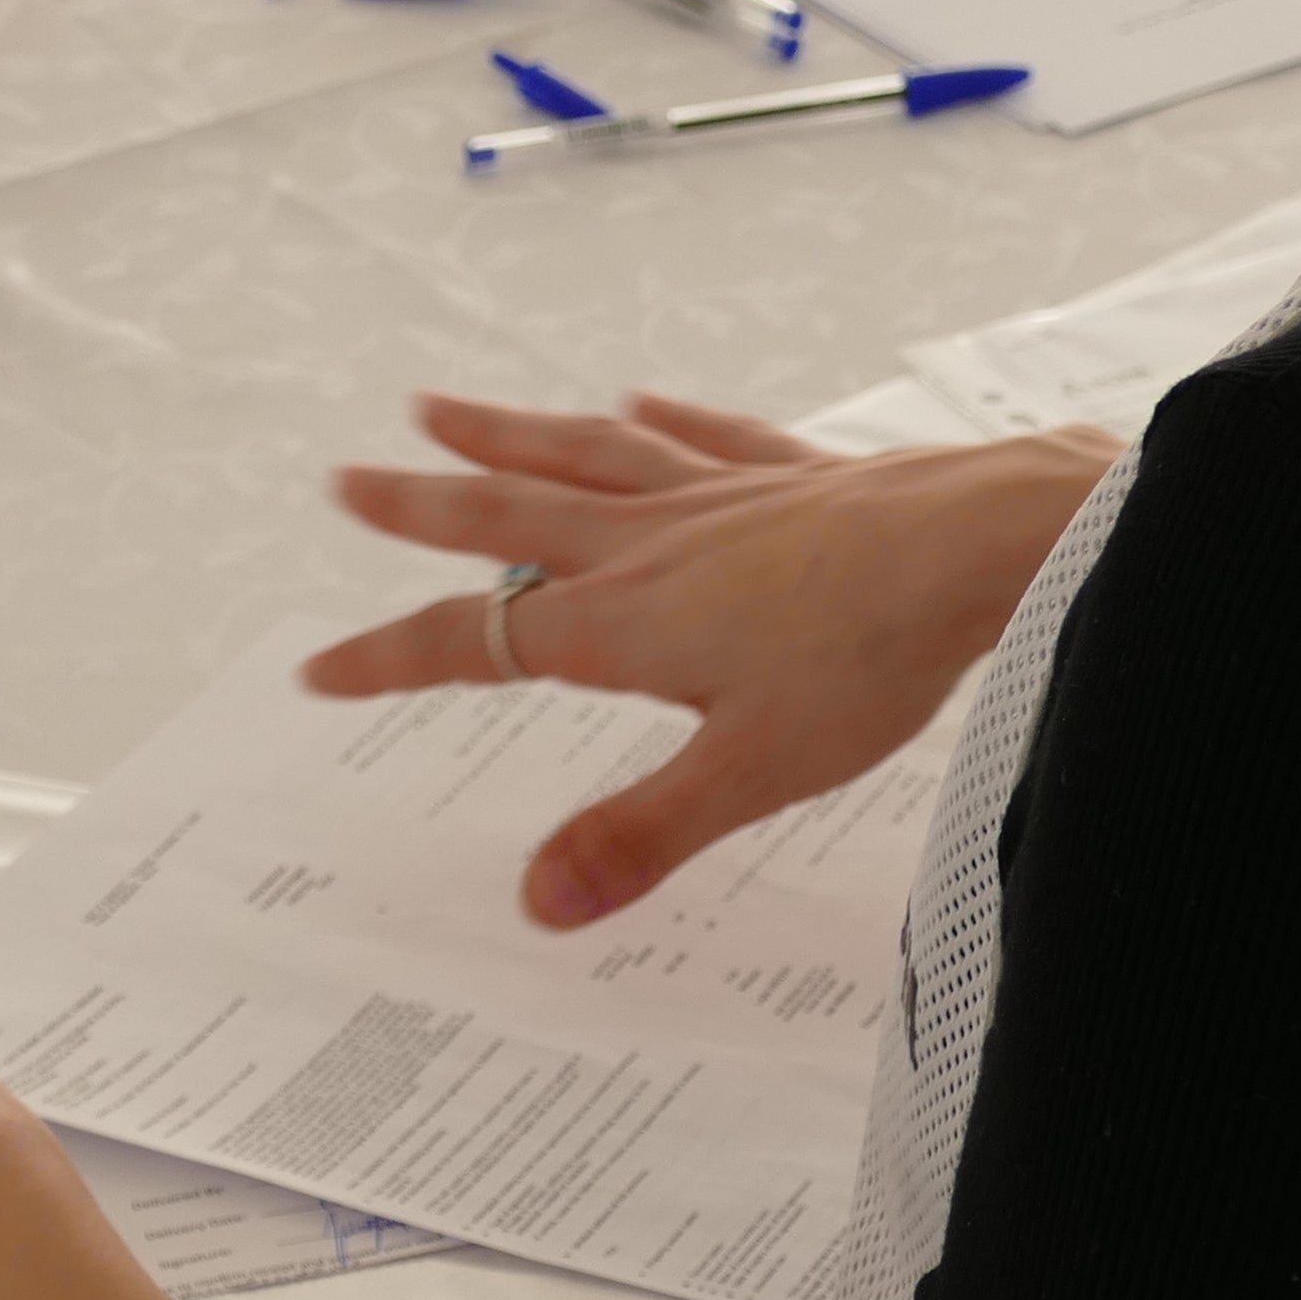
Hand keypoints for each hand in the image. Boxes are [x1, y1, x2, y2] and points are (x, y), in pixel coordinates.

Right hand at [304, 391, 1123, 924]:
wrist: (982, 542)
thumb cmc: (872, 657)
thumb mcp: (750, 772)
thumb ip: (641, 833)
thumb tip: (538, 903)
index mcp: (623, 620)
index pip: (478, 640)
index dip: (391, 658)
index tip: (318, 667)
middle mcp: (653, 541)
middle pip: (508, 513)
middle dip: (419, 505)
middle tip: (346, 482)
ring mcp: (720, 494)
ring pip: (587, 453)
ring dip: (506, 432)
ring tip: (441, 406)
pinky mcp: (792, 471)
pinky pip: (704, 435)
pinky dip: (660, 418)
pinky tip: (640, 396)